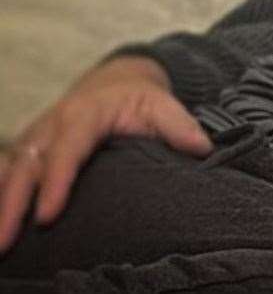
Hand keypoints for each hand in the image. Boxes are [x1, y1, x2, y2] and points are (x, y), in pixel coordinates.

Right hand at [0, 55, 211, 252]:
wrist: (116, 81)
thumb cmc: (139, 99)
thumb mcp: (163, 104)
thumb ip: (180, 126)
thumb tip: (201, 149)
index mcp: (85, 114)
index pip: (68, 149)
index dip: (57, 181)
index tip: (48, 215)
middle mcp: (53, 125)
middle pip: (27, 166)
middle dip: (13, 204)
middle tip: (5, 242)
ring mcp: (36, 137)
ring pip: (10, 171)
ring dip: (1, 206)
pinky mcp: (28, 149)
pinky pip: (6, 173)